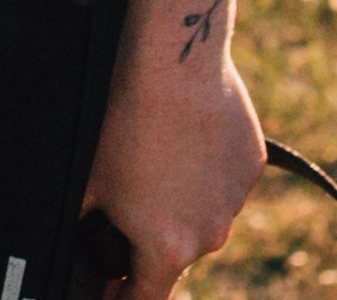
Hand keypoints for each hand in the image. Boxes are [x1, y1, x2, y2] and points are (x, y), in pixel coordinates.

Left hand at [81, 52, 265, 297]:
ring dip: (181, 197)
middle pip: (176, 250)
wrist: (171, 60)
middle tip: (129, 192)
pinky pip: (224, 178)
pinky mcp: (252, 165)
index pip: (147, 296)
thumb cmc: (122, 119)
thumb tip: (84, 241)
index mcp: (167, 248)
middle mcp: (210, 236)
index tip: (114, 289)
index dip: (125, 296)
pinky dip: (206, 167)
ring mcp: (235, 201)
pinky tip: (183, 131)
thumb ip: (87, 224)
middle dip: (153, 234)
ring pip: (203, 211)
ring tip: (155, 149)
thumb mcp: (90, 178)